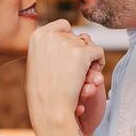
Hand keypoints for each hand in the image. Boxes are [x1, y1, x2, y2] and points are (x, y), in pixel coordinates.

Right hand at [27, 20, 105, 134]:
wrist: (50, 111)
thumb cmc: (43, 92)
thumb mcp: (37, 62)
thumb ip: (48, 46)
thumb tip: (69, 30)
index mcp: (37, 35)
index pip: (63, 25)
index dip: (69, 40)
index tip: (67, 57)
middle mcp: (51, 35)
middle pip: (77, 36)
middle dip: (79, 51)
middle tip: (74, 71)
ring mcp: (66, 43)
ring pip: (88, 44)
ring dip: (88, 59)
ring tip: (80, 76)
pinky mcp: (81, 53)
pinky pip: (98, 51)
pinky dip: (99, 63)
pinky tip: (90, 76)